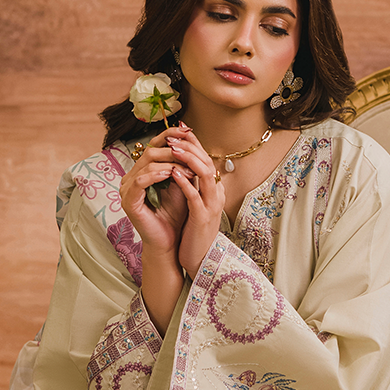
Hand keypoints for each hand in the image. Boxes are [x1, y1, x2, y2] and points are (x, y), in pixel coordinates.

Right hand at [120, 130, 187, 335]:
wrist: (170, 241)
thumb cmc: (176, 214)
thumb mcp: (182, 183)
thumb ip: (182, 163)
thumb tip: (191, 137)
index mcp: (142, 171)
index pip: (154, 145)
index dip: (170, 135)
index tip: (189, 131)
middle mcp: (131, 177)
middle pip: (149, 151)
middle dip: (172, 150)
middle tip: (190, 152)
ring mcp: (127, 189)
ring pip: (145, 164)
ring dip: (168, 162)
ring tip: (186, 168)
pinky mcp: (128, 201)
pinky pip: (139, 181)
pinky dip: (155, 175)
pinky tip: (169, 174)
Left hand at [163, 128, 224, 278]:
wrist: (199, 258)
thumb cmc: (193, 232)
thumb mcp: (195, 204)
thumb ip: (192, 185)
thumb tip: (182, 166)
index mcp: (214, 190)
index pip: (206, 159)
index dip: (193, 143)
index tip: (178, 130)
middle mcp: (217, 195)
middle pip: (208, 162)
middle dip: (190, 146)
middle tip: (174, 135)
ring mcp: (211, 206)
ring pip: (205, 175)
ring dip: (188, 159)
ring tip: (173, 148)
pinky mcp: (202, 218)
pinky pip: (195, 196)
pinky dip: (185, 183)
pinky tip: (173, 173)